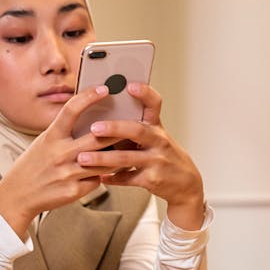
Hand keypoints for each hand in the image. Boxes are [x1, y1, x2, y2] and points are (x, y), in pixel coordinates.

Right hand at [0, 84, 121, 237]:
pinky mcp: (74, 191)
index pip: (71, 110)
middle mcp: (59, 153)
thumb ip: (65, 132)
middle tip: (133, 123)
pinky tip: (105, 172)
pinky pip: (97, 180)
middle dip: (118, 131)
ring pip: (104, 161)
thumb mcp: (44, 142)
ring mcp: (67, 173)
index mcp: (51, 137)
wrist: (18, 195)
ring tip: (128, 148)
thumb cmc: (33, 166)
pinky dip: (101, 175)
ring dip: (117, 156)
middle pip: (97, 137)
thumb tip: (92, 120)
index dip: (88, 97)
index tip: (104, 88)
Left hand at [73, 82, 205, 230]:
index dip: (144, 93)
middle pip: (137, 130)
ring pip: (127, 158)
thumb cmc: (162, 156)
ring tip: (83, 158)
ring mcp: (157, 161)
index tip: (130, 85)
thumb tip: (102, 113)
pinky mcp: (153, 179)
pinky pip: (128, 178)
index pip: (154, 105)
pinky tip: (99, 177)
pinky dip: (112, 178)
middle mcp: (159, 141)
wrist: (185, 183)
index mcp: (156, 127)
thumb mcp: (155, 137)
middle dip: (114, 128)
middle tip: (94, 128)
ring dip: (103, 158)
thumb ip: (134, 127)